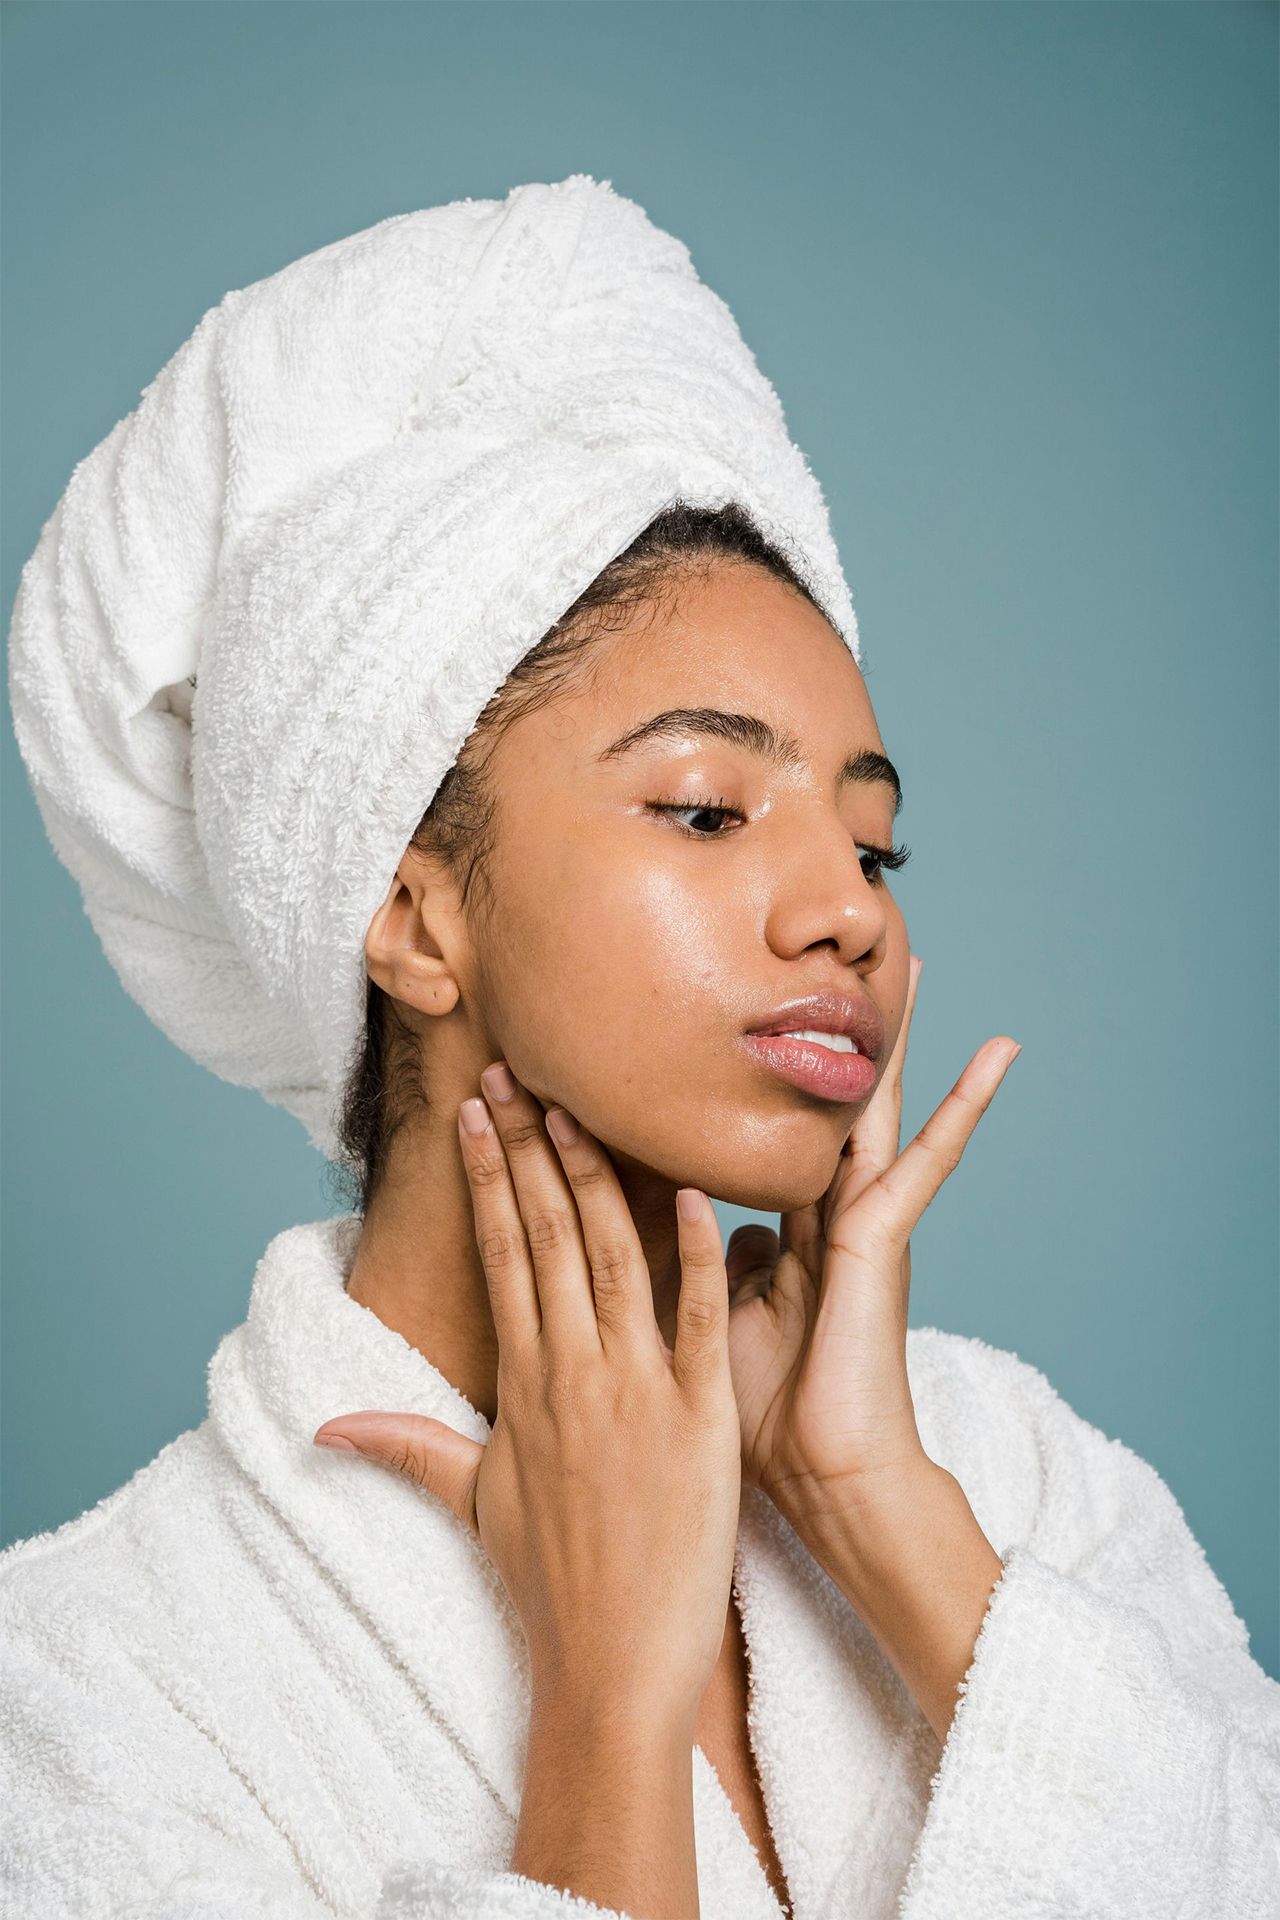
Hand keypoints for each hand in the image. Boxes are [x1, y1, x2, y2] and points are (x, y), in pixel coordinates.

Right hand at [313, 1063, 741, 1724]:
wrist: (613, 1664)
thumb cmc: (547, 1583)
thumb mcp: (471, 1502)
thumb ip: (407, 1444)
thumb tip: (324, 1426)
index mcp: (523, 1384)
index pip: (500, 1254)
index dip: (490, 1177)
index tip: (480, 1112)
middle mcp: (570, 1373)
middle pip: (544, 1236)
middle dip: (530, 1147)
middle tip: (519, 1071)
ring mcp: (635, 1391)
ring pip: (610, 1258)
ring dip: (596, 1177)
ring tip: (582, 1104)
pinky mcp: (700, 1416)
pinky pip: (701, 1320)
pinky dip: (701, 1255)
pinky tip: (699, 1193)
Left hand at [725, 956, 1022, 1527]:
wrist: (822, 1479)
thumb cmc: (771, 1414)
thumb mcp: (725, 1316)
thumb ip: (722, 1261)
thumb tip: (723, 1226)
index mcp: (796, 1230)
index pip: (785, 1132)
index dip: (775, 1073)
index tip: (763, 1009)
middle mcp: (835, 1214)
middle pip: (836, 1102)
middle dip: (842, 1032)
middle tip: (856, 954)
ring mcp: (866, 1223)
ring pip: (878, 1109)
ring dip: (897, 1039)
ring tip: (914, 961)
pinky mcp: (886, 1239)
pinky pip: (926, 1159)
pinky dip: (963, 1106)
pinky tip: (999, 1056)